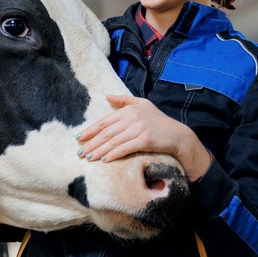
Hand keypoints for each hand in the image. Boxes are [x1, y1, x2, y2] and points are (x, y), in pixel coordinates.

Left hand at [77, 95, 211, 180]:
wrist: (178, 135)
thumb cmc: (159, 121)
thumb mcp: (143, 105)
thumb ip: (125, 100)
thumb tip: (107, 96)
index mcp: (129, 110)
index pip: (105, 121)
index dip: (90, 130)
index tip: (79, 138)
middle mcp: (133, 117)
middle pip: (106, 132)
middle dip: (91, 143)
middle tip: (79, 152)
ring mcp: (139, 128)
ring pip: (113, 141)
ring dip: (99, 151)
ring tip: (88, 158)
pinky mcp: (145, 140)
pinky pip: (125, 148)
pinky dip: (114, 154)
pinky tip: (105, 160)